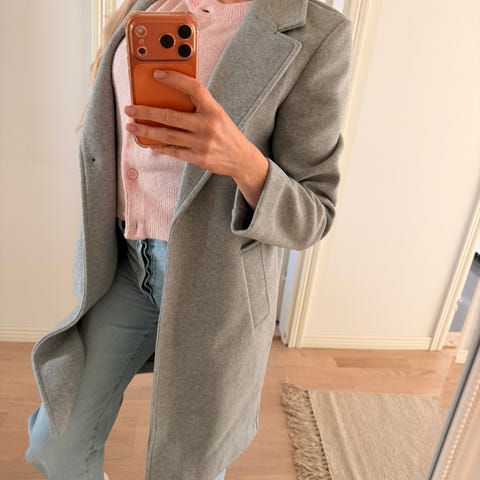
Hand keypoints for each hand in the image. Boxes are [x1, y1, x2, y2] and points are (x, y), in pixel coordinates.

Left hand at [124, 69, 268, 208]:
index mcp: (213, 109)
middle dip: (147, 112)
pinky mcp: (199, 158)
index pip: (193, 88)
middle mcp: (208, 125)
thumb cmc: (225, 133)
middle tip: (130, 109)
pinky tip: (150, 144)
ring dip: (147, 131)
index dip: (175, 79)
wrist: (241, 158)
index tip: (156, 74)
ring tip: (132, 127)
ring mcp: (203, 143)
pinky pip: (174, 151)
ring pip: (168, 135)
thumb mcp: (217, 114)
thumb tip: (168, 99)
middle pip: (171, 116)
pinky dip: (160, 147)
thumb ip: (198, 106)